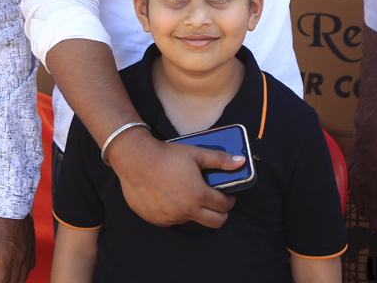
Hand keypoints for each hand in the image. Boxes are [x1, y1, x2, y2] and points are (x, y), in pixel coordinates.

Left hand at [0, 213, 33, 282]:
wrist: (11, 200)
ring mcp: (28, 253)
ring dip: (12, 281)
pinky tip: (14, 268)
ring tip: (1, 276)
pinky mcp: (32, 247)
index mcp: (6, 258)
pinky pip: (30, 267)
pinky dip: (22, 272)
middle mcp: (19, 259)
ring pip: (23, 277)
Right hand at [105, 127, 240, 227]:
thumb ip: (220, 159)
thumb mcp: (196, 153)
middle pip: (215, 222)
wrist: (135, 159)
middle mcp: (186, 211)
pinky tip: (171, 198)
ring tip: (189, 195)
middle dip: (221, 214)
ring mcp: (171, 217)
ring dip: (196, 212)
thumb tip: (240, 161)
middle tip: (217, 203)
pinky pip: (173, 220)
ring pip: (192, 220)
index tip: (228, 196)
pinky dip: (176, 212)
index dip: (230, 201)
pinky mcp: (157, 220)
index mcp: (199, 195)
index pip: (224, 206)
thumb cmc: (166, 155)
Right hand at [349, 126, 376, 233]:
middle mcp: (359, 189)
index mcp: (371, 193)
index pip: (371, 216)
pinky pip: (352, 188)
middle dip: (370, 218)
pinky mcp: (350, 170)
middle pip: (362, 210)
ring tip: (372, 207)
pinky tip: (365, 190)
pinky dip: (358, 195)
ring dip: (363, 207)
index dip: (376, 225)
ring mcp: (352, 179)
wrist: (368, 136)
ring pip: (355, 200)